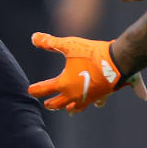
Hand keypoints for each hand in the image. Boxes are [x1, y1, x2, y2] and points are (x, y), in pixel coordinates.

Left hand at [28, 33, 146, 112]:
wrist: (116, 61)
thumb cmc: (91, 53)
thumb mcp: (69, 45)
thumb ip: (50, 42)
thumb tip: (33, 37)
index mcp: (64, 84)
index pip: (45, 88)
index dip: (36, 89)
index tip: (30, 90)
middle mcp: (74, 95)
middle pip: (59, 103)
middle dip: (52, 104)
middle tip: (46, 104)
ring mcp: (87, 97)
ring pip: (76, 107)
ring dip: (70, 108)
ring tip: (68, 110)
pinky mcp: (100, 95)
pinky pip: (95, 103)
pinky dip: (95, 103)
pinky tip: (97, 104)